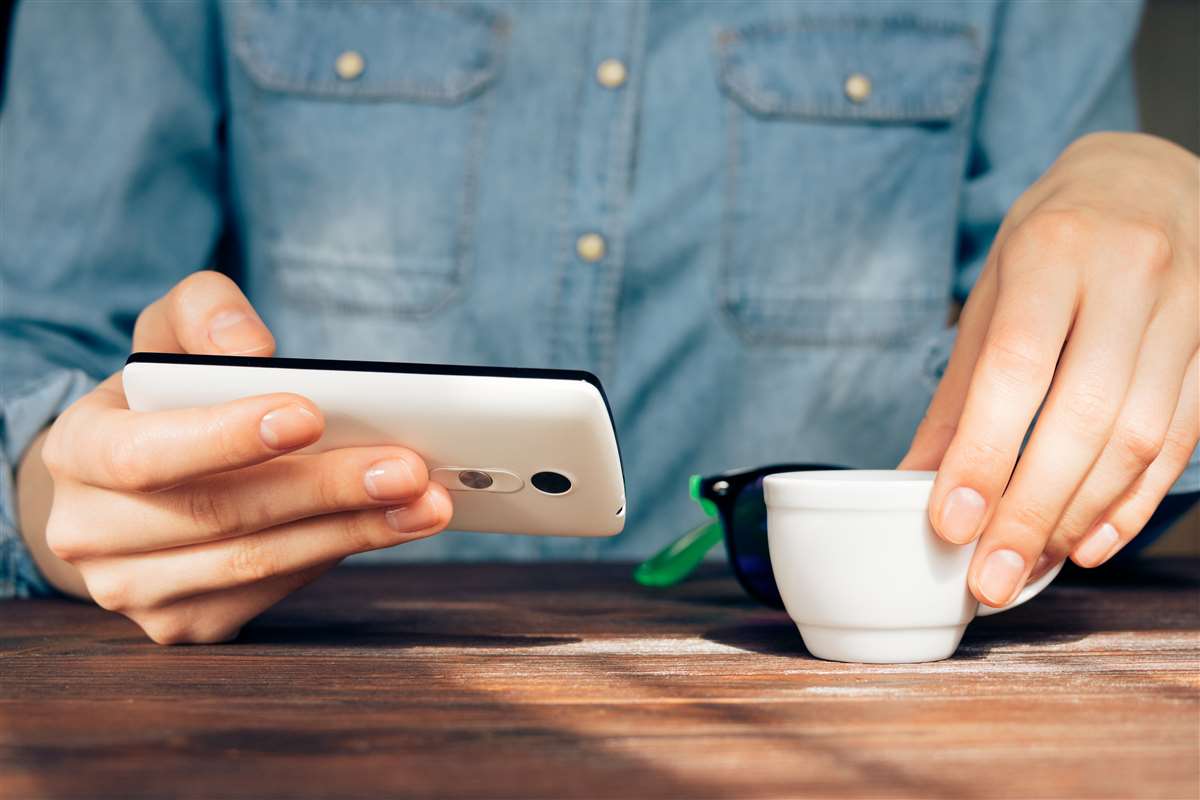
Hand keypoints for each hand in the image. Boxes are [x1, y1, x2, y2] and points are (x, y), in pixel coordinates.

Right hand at [23, 271, 452, 642]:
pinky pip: (271, 593)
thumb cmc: (162, 400)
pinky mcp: (184, 624)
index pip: (146, 455)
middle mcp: (91, 533)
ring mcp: (133, 591)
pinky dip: (336, 555)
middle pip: (220, 517)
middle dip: (326, 489)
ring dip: (353, 532)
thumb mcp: (169, 334)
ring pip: (256, 565)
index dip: (228, 438)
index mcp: (78, 452)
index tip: (311, 414)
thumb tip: (249, 347)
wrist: (131, 487)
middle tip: (408, 467)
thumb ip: (204, 313)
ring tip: (425, 502)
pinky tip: (388, 526)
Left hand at [901, 132, 1198, 606]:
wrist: (1145, 180)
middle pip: (1083, 416)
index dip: (983, 453)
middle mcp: (1129, 276)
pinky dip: (1135, 501)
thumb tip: (914, 478)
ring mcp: (1186, 311)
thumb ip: (960, 390)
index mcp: (1054, 251)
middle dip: (1031, 510)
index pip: (1018, 367)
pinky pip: (1183, 439)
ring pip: (1140, 437)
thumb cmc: (1052, 241)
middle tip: (988, 577)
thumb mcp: (992, 292)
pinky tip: (1092, 542)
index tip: (948, 522)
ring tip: (1031, 565)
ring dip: (1081, 515)